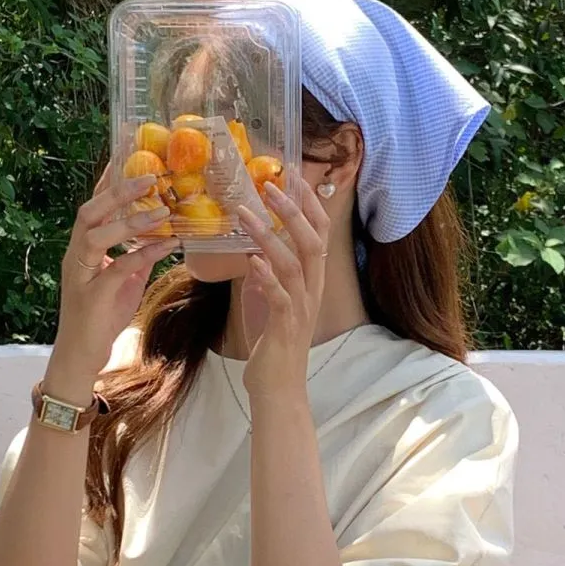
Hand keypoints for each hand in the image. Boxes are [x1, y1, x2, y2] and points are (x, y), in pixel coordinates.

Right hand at [48, 170, 177, 398]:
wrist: (80, 355)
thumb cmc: (99, 319)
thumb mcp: (124, 283)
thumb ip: (136, 258)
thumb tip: (159, 239)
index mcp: (81, 250)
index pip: (92, 208)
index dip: (108, 182)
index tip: (127, 158)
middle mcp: (75, 257)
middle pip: (89, 213)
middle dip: (117, 192)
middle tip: (149, 177)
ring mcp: (81, 275)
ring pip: (96, 236)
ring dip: (130, 220)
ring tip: (162, 210)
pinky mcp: (92, 296)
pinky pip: (119, 268)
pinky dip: (144, 254)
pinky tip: (168, 245)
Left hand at [237, 180, 329, 402]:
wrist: (277, 390)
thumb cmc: (272, 346)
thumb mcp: (269, 302)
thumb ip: (267, 276)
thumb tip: (255, 251)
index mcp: (312, 282)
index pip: (319, 234)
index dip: (308, 203)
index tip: (291, 175)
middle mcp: (312, 291)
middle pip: (313, 241)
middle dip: (293, 210)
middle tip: (271, 184)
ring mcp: (301, 309)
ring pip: (294, 263)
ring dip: (269, 235)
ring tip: (246, 214)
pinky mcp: (284, 327)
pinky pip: (280, 296)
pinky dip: (266, 276)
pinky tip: (251, 260)